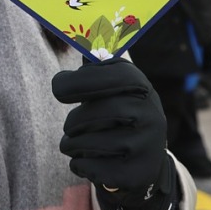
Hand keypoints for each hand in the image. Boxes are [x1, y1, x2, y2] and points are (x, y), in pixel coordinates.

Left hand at [51, 57, 166, 190]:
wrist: (143, 161)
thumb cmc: (115, 114)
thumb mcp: (111, 87)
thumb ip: (94, 66)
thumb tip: (78, 36)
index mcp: (141, 86)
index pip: (110, 74)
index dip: (78, 81)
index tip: (58, 88)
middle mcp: (152, 113)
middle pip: (97, 112)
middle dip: (73, 121)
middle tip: (68, 127)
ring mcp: (148, 145)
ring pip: (91, 142)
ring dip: (72, 144)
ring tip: (73, 144)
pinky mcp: (139, 174)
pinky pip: (94, 168)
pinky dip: (79, 165)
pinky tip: (84, 162)